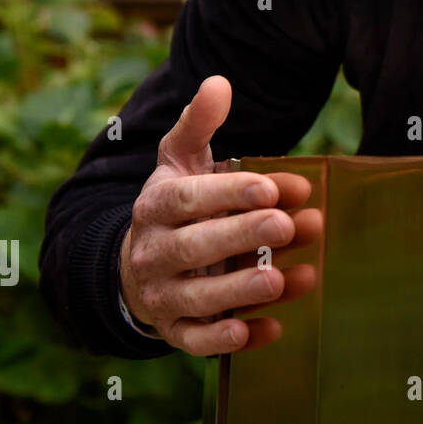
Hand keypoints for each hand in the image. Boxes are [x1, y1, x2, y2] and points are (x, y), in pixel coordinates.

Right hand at [119, 75, 323, 355]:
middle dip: (241, 236)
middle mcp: (153, 251)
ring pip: (197, 298)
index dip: (228, 193)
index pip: (189, 199)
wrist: (135, 265)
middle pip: (194, 247)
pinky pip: (199, 341)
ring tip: (282, 279)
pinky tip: (271, 329)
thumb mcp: (180, 161)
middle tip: (287, 224)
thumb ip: (199, 124)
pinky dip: (231, 339)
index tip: (273, 187)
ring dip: (241, 291)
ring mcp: (162, 294)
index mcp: (156, 205)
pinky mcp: (175, 330)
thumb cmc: (175, 205)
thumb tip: (219, 82)